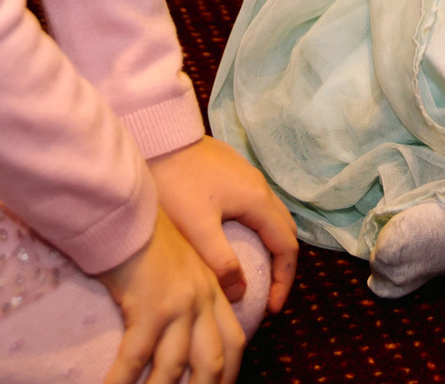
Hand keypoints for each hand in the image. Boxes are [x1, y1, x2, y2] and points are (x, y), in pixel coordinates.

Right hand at [97, 216, 242, 383]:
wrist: (127, 210)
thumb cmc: (144, 235)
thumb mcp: (179, 263)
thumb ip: (189, 292)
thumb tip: (181, 327)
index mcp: (211, 289)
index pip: (234, 340)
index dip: (230, 372)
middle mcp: (200, 300)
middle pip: (213, 360)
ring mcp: (177, 305)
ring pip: (175, 368)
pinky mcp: (149, 307)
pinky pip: (136, 357)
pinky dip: (123, 380)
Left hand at [148, 135, 298, 317]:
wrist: (157, 135)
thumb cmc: (174, 181)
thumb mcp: (196, 228)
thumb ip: (221, 262)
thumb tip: (242, 291)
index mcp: (258, 200)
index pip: (287, 247)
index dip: (285, 281)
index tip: (273, 308)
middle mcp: (260, 186)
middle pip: (285, 230)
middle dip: (282, 265)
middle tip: (269, 293)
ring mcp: (246, 175)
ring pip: (270, 216)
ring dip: (269, 245)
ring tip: (254, 270)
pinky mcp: (230, 170)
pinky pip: (255, 205)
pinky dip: (256, 229)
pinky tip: (234, 239)